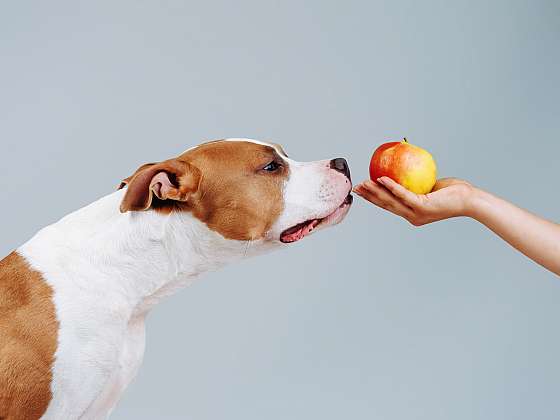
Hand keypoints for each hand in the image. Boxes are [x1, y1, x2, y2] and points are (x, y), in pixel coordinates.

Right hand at [353, 176, 474, 225]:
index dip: (374, 199)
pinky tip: (382, 178)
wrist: (470, 200)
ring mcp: (417, 213)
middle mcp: (412, 217)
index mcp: (412, 214)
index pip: (389, 206)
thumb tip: (404, 167)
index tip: (363, 191)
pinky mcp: (422, 206)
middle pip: (386, 205)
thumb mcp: (430, 186)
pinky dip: (391, 186)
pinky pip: (403, 194)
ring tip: (365, 183)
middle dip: (369, 196)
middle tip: (356, 188)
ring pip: (391, 201)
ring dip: (375, 191)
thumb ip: (417, 182)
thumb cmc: (454, 191)